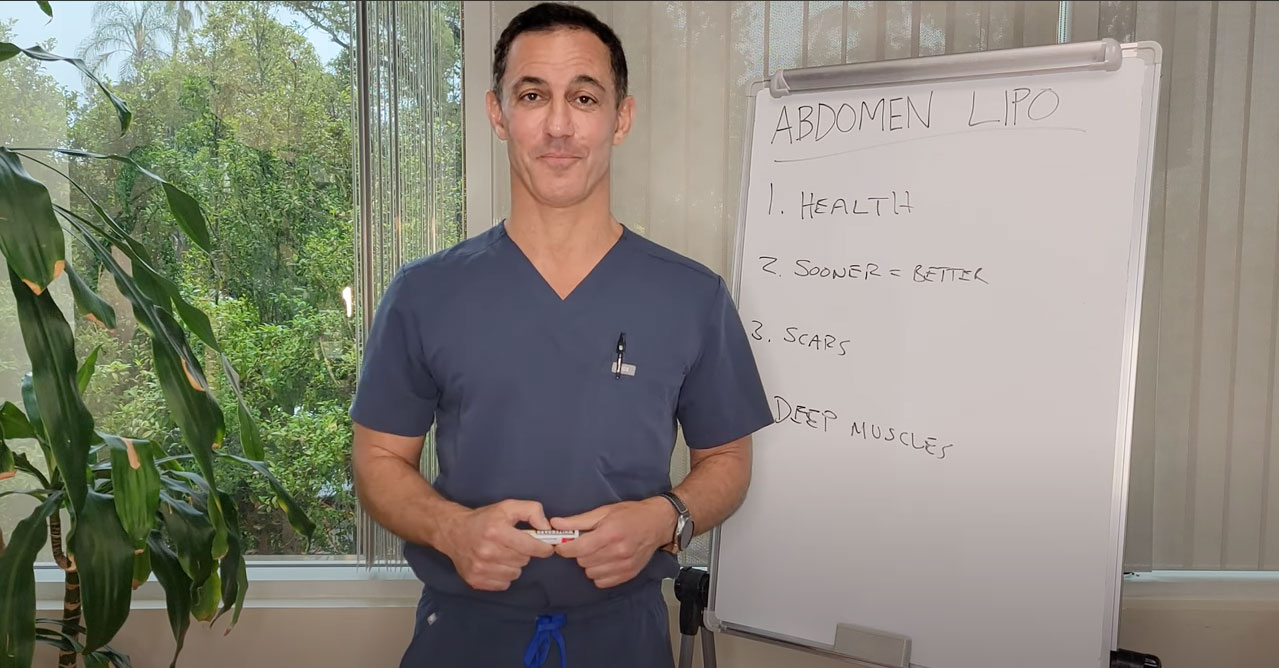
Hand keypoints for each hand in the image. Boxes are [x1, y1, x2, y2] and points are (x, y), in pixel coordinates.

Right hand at [436, 499, 555, 591]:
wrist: (453, 532)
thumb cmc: (483, 519)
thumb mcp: (508, 506)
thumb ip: (532, 511)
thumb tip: (546, 527)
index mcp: (497, 531)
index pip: (531, 546)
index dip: (543, 547)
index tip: (546, 547)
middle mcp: (488, 552)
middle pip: (524, 561)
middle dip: (523, 553)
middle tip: (513, 545)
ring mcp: (480, 568)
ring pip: (515, 574)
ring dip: (513, 565)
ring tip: (502, 554)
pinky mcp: (475, 580)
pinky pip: (504, 584)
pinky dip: (503, 576)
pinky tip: (495, 564)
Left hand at [550, 498, 676, 588]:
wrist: (658, 523)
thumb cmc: (631, 514)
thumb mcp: (604, 511)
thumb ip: (578, 520)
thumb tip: (555, 524)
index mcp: (609, 534)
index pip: (576, 548)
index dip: (564, 547)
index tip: (562, 544)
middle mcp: (617, 552)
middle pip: (582, 561)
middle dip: (579, 552)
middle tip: (587, 543)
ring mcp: (623, 566)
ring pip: (590, 573)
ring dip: (589, 563)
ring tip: (598, 551)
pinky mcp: (628, 575)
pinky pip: (601, 582)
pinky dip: (599, 573)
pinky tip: (605, 561)